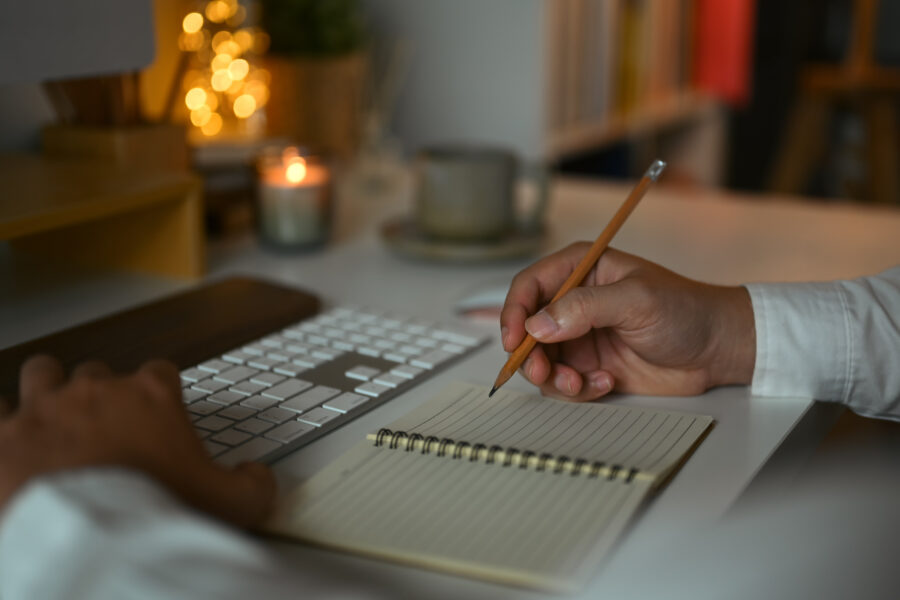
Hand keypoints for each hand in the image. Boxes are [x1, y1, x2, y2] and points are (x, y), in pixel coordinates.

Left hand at [0, 356, 275, 527]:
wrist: (88, 537)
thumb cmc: (155, 512)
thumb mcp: (231, 505)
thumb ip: (253, 485)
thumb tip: (259, 478)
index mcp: (151, 398)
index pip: (160, 374)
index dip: (160, 392)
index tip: (159, 416)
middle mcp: (97, 392)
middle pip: (99, 373)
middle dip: (101, 394)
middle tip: (106, 428)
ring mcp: (44, 409)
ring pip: (42, 373)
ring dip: (47, 389)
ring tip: (52, 417)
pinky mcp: (2, 436)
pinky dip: (3, 423)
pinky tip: (10, 440)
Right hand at [500, 245, 755, 400]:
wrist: (717, 349)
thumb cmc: (686, 310)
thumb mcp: (636, 300)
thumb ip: (584, 308)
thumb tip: (538, 325)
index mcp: (580, 270)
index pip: (529, 286)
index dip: (514, 312)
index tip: (514, 340)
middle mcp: (573, 302)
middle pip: (526, 329)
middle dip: (530, 356)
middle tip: (544, 374)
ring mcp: (580, 336)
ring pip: (540, 361)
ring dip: (553, 378)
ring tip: (580, 384)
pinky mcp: (589, 365)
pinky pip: (563, 382)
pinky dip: (577, 390)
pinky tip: (606, 383)